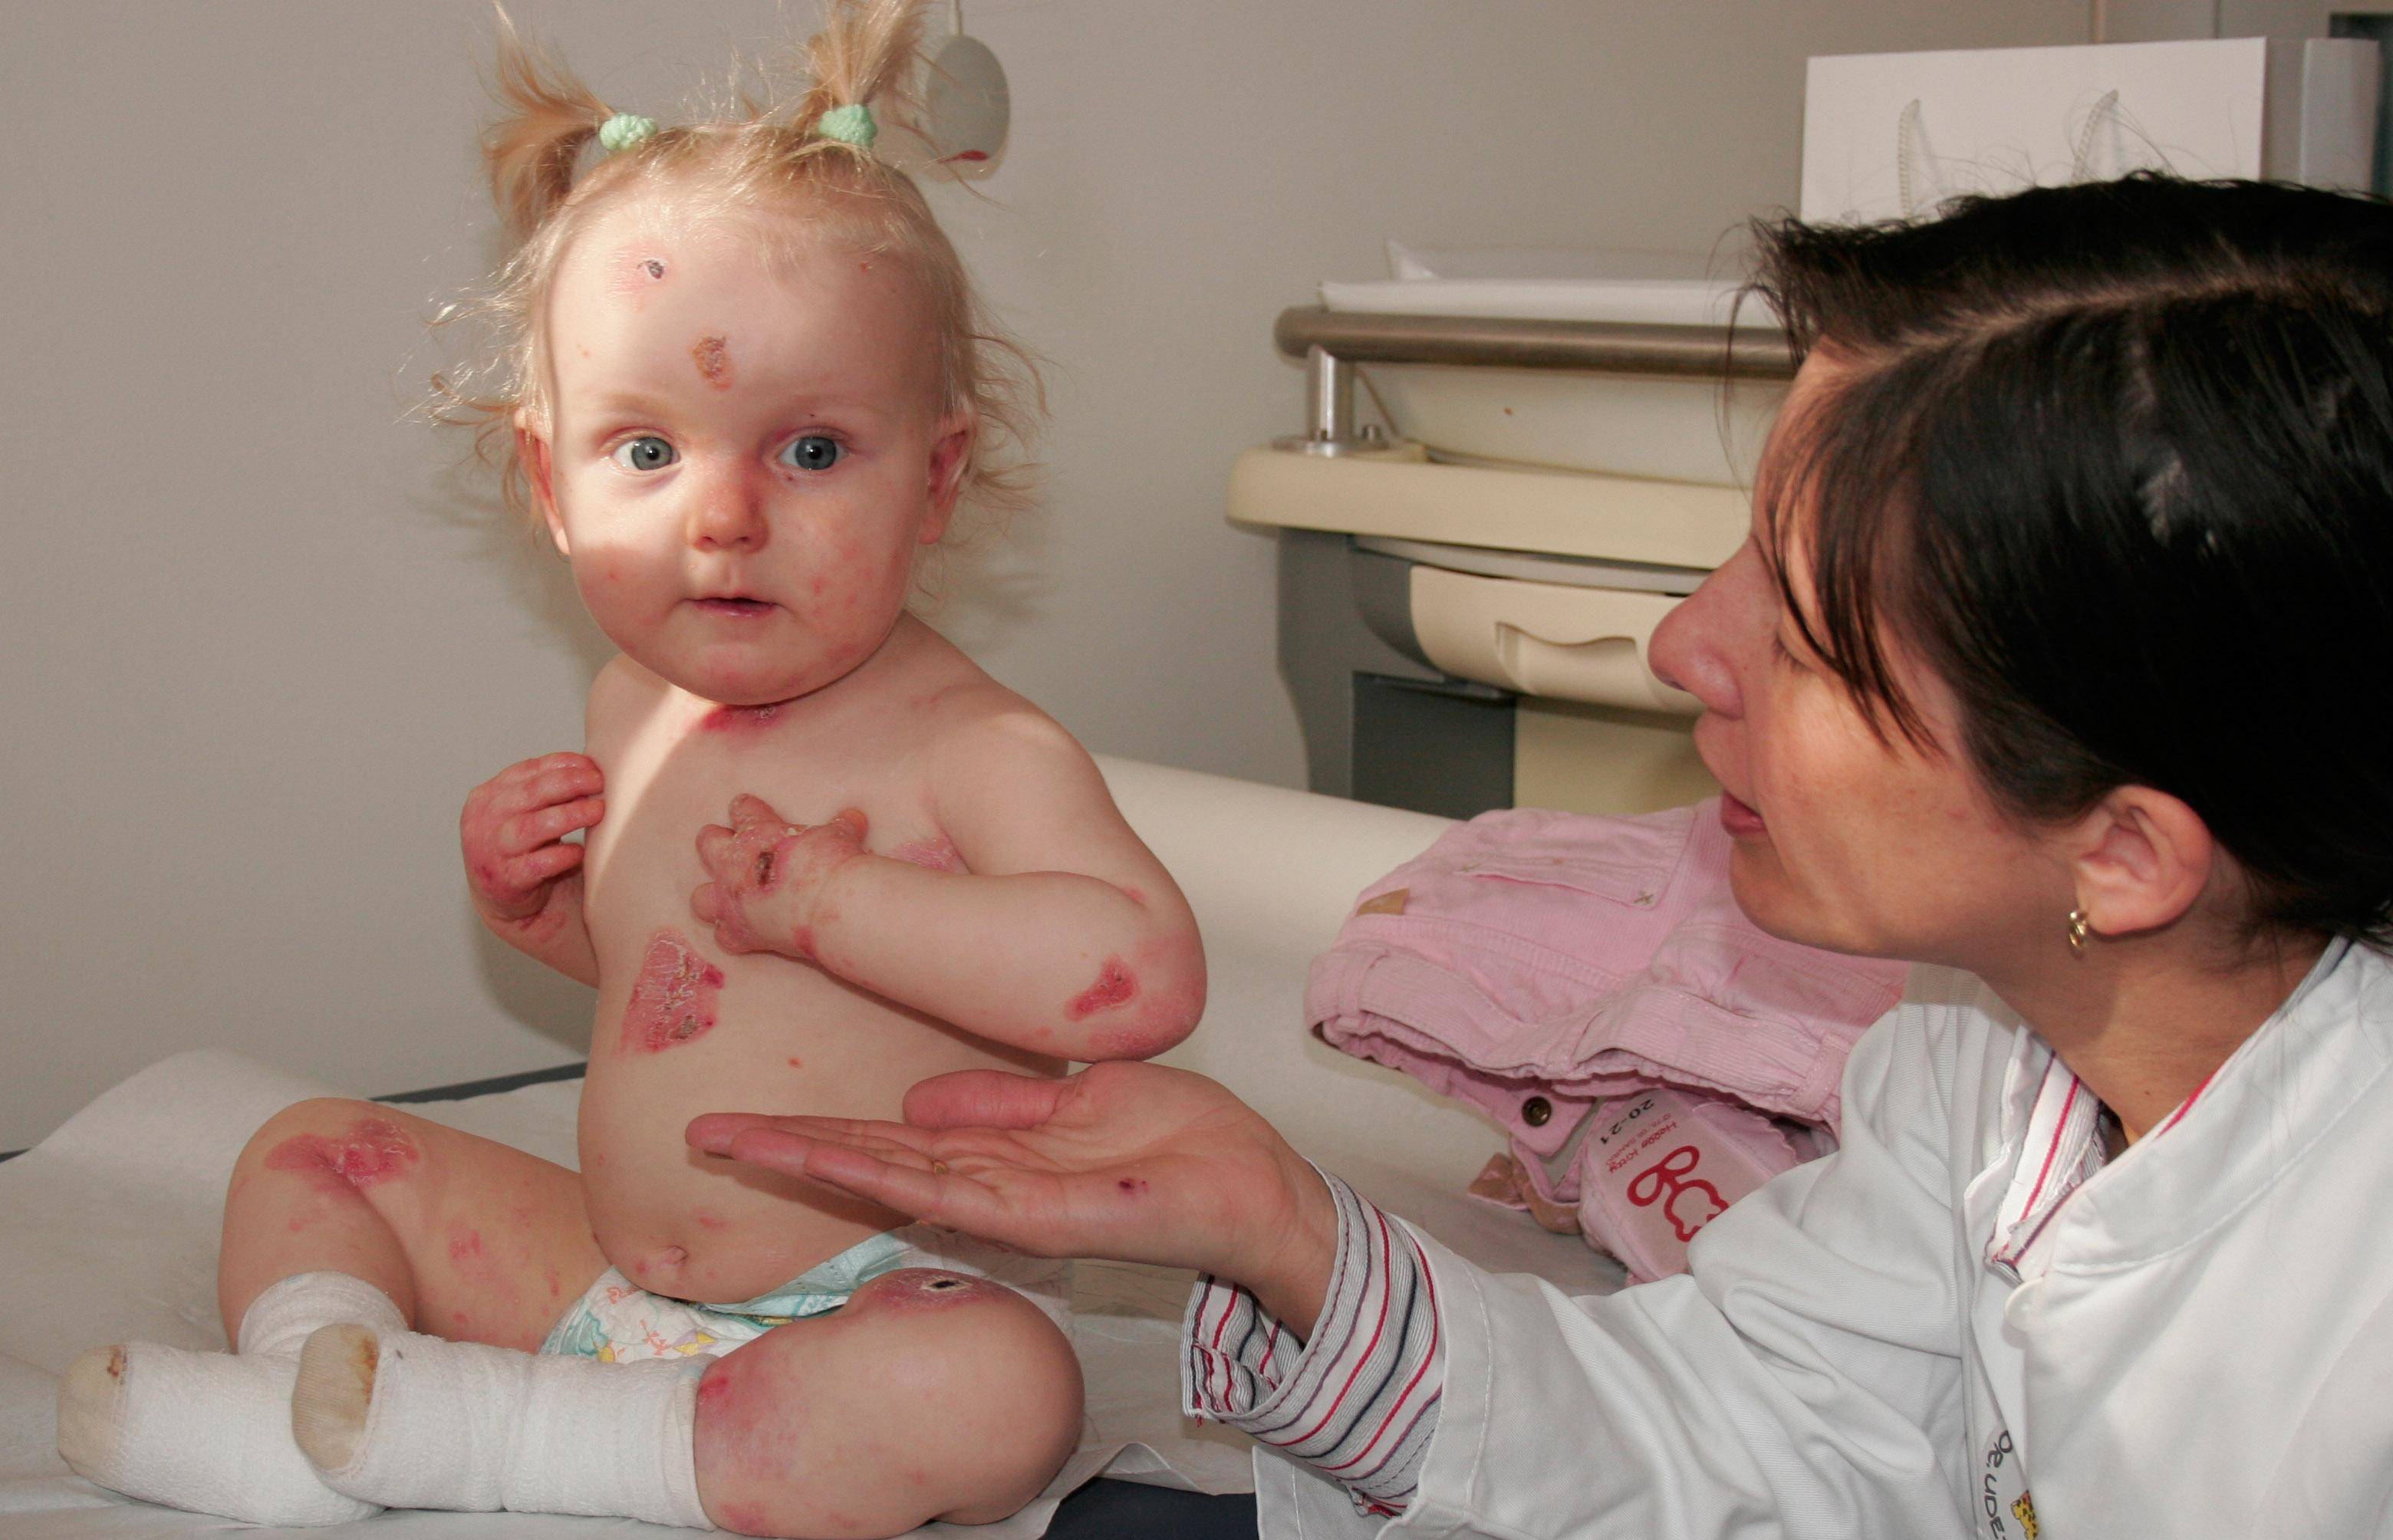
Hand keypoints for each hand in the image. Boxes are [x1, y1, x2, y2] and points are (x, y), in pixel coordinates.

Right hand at [460, 752, 603, 937]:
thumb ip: (545, 791)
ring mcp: (492, 852)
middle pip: (531, 793)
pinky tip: (580, 851)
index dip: (563, 764)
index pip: (527, 770)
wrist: (503, 900)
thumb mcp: (524, 812)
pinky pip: (538, 864)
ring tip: (597, 810)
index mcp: (488, 796)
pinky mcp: (506, 881)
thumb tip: (591, 769)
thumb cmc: (522, 847)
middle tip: (598, 783)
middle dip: (569, 783)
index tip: (592, 765)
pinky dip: (563, 855)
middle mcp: (485, 821)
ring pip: (533, 827)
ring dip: (571, 815)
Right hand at [685, 1061, 1340, 1332]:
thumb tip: (918, 1098)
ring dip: (818, 1161)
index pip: (887, 1140)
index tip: (747, 1114)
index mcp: (995, 1155)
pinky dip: (896, 1177)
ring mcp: (1012, 1205)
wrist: (1256, 1187)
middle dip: (786, 1148)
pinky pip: (959, 1193)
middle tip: (705, 1131)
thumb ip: (1001, 1102)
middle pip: (871, 1163)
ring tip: (743, 1142)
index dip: (816, 1127)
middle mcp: (990, 1185)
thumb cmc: (1181, 1143)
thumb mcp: (1077, 1099)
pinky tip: (841, 1160)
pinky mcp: (1047, 1215)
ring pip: (896, 1180)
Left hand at [691, 793, 867, 958]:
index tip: (751, 810)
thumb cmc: (835, 863)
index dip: (747, 808)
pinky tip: (746, 933)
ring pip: (700, 897)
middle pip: (707, 843)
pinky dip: (733, 935)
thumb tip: (854, 816)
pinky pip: (723, 936)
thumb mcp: (840, 837)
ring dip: (713, 896)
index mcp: (757, 832)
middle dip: (716, 843)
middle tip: (735, 849)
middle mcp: (735, 864)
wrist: (833, 904)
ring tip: (730, 897)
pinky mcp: (741, 933)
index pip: (742, 809)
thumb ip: (841, 827)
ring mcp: (733, 900)